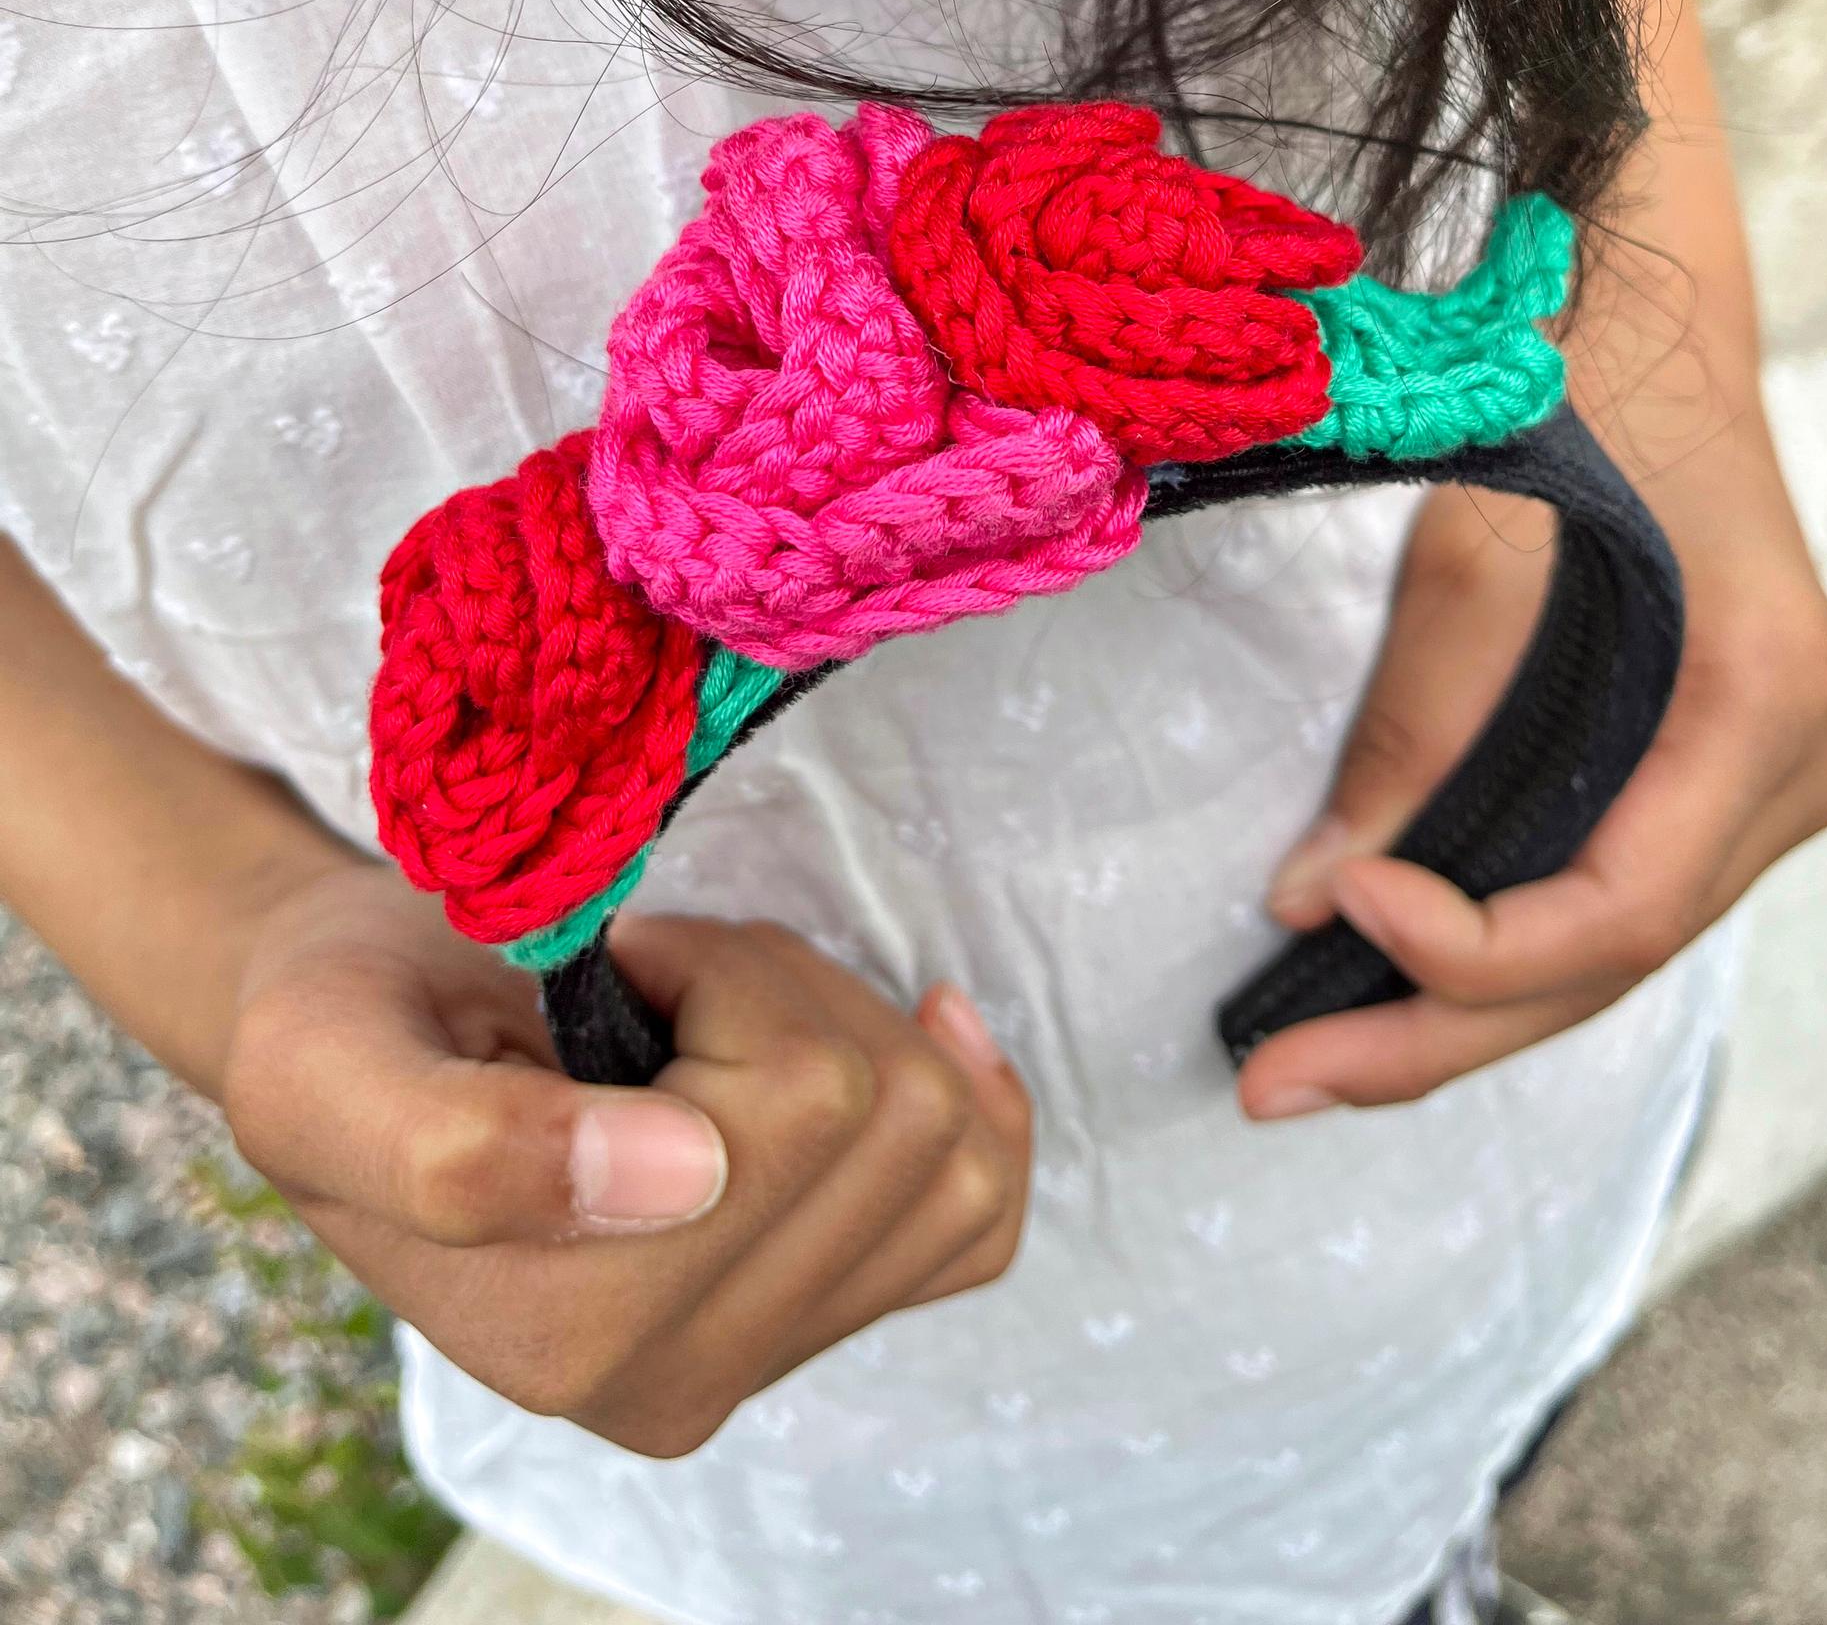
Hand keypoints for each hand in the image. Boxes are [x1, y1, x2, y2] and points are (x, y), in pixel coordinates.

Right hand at [223, 864, 1031, 1454]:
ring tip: (715, 1008)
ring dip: (843, 1019)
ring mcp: (771, 1349)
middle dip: (784, 987)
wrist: (372, 1041)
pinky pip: (983, 1206)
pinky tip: (917, 1032)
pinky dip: (971, 1096)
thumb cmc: (349, 1028)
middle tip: (662, 977)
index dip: (724, 976)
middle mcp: (684, 1381)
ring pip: (947, 1137)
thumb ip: (464, 1151)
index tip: (617, 962)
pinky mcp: (835, 1302)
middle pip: (888, 1114)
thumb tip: (685, 1177)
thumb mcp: (324, 1067)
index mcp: (571, 1339)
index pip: (800, 1105)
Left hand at [1239, 412, 1826, 1117]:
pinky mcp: (1722, 780)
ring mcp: (1780, 783)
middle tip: (1273, 1086)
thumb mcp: (1472, 559)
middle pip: (1608, 960)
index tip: (1334, 908)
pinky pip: (1606, 895)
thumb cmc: (1571, 397)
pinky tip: (1385, 987)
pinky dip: (1495, 943)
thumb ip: (1410, 737)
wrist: (1652, 325)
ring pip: (1605, 949)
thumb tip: (1303, 903)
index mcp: (1771, 699)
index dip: (1468, 948)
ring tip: (1304, 1062)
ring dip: (1453, 1011)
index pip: (1624, 908)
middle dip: (1430, 1031)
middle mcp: (1807, 766)